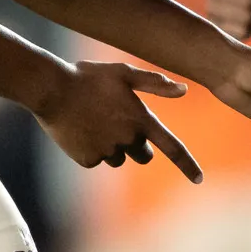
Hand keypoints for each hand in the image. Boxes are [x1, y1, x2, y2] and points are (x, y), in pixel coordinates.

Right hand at [30, 60, 200, 181]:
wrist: (51, 89)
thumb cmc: (88, 77)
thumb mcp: (123, 72)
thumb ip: (155, 83)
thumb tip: (184, 90)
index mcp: (141, 119)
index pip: (173, 148)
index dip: (188, 164)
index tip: (199, 179)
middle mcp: (127, 139)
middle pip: (144, 155)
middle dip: (137, 145)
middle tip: (118, 123)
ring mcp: (107, 151)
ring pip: (118, 158)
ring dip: (112, 146)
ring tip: (93, 121)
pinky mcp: (87, 159)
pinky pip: (96, 159)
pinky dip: (91, 148)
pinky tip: (80, 129)